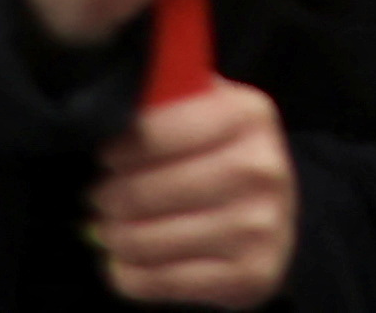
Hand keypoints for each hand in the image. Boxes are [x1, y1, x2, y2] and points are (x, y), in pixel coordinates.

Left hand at [87, 76, 294, 307]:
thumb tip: (110, 93)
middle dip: (106, 197)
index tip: (105, 156)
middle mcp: (261, 169)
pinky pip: (158, 281)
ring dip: (112, 236)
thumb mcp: (208, 107)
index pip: (152, 131)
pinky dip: (127, 273)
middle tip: (98, 196)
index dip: (115, 148)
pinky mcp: (249, 276)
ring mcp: (258, 227)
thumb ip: (166, 93)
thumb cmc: (224, 153)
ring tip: (110, 227)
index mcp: (249, 114)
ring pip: (144, 240)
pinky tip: (126, 259)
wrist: (277, 215)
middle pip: (143, 191)